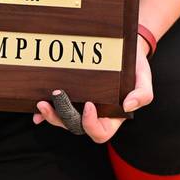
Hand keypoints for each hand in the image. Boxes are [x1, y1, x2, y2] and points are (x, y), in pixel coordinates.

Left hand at [33, 36, 153, 142]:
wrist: (121, 47)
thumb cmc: (134, 66)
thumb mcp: (144, 78)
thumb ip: (142, 94)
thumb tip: (128, 105)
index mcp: (112, 117)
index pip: (100, 132)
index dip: (91, 124)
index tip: (89, 104)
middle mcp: (94, 115)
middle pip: (75, 127)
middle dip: (62, 119)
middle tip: (51, 101)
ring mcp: (80, 106)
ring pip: (63, 120)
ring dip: (51, 115)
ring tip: (41, 103)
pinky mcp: (70, 95)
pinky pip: (56, 108)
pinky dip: (44, 112)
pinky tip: (35, 108)